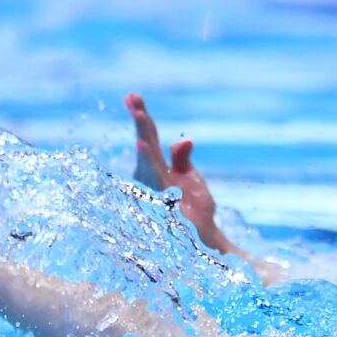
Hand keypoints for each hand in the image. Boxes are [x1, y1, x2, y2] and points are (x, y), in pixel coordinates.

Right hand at [127, 92, 220, 244]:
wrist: (203, 241)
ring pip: (147, 161)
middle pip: (146, 144)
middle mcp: (151, 177)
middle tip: (134, 99)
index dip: (141, 117)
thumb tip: (183, 141)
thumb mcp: (189, 179)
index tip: (133, 96)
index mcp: (157, 168)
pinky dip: (149, 164)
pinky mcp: (162, 204)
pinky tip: (144, 148)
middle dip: (141, 122)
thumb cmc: (193, 210)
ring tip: (140, 117)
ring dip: (144, 140)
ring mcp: (155, 190)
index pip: (149, 138)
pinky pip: (154, 182)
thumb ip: (181, 159)